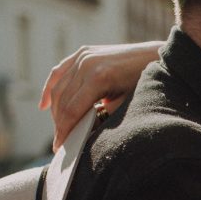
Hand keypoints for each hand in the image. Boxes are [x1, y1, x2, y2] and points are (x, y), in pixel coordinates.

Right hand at [39, 41, 162, 150]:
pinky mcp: (83, 52)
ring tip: (58, 128)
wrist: (157, 56)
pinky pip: (60, 72)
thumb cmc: (145, 83)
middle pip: (63, 100)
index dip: (64, 130)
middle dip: (59, 123)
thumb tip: (84, 132)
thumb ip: (103, 116)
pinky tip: (44, 105)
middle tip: (59, 142)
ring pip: (59, 87)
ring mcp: (84, 56)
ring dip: (55, 110)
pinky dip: (50, 87)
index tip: (58, 147)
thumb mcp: (126, 104)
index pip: (73, 109)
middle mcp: (87, 64)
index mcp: (99, 77)